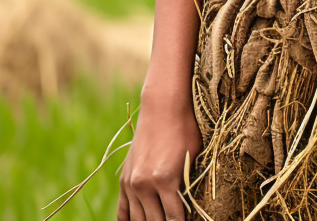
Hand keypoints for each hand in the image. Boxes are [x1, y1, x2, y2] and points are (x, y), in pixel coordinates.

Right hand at [117, 89, 203, 220]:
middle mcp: (145, 184)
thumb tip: (190, 207)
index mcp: (165, 180)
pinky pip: (123, 210)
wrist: (163, 107)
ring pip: (138, 220)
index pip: (175, 219)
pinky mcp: (124, 179)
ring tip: (159, 220)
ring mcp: (131, 183)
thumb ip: (188, 185)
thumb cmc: (185, 129)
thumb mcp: (193, 156)